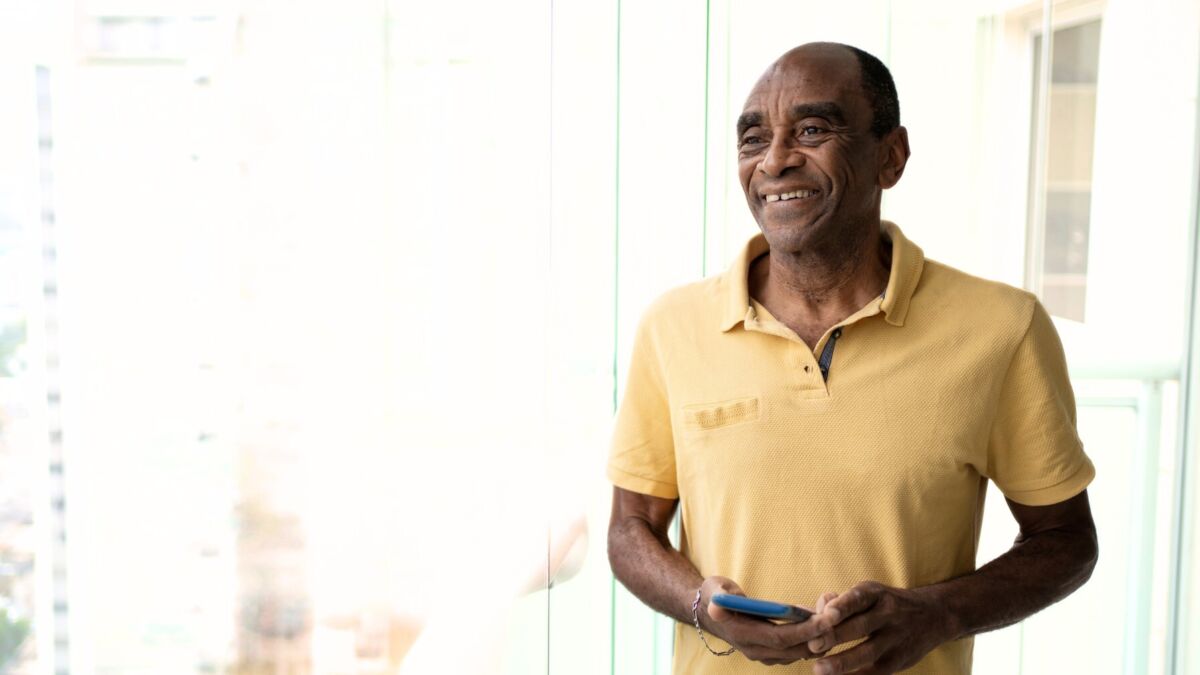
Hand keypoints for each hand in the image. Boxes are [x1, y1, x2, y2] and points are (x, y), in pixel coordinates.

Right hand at [698, 576, 835, 665]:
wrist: (709, 612)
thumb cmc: (715, 595)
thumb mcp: (714, 589)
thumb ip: (719, 598)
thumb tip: (716, 606)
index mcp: (742, 634)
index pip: (779, 638)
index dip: (804, 630)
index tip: (826, 619)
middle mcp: (754, 650)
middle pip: (794, 649)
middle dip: (819, 635)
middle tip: (840, 618)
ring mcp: (763, 654)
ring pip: (799, 652)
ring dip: (820, 638)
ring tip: (836, 615)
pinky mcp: (771, 653)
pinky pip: (797, 650)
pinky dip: (813, 638)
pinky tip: (823, 621)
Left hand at [804, 581, 958, 674]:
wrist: (932, 616)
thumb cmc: (886, 604)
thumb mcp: (870, 593)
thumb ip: (842, 601)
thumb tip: (820, 610)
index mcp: (876, 594)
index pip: (858, 598)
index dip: (842, 606)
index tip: (826, 615)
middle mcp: (888, 615)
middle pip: (859, 627)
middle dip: (834, 637)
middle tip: (812, 645)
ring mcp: (895, 639)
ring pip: (867, 652)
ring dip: (841, 662)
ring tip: (819, 669)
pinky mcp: (898, 661)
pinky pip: (875, 672)